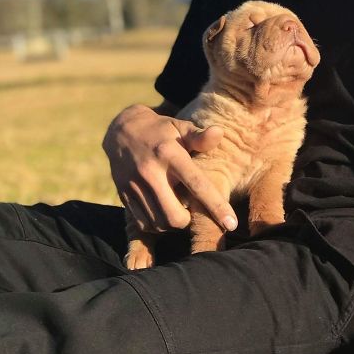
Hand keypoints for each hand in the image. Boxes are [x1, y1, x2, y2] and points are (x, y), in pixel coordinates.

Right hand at [102, 103, 237, 234]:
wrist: (122, 131)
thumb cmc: (161, 131)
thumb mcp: (181, 127)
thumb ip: (200, 136)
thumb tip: (219, 133)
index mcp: (170, 154)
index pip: (197, 184)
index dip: (216, 206)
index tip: (232, 224)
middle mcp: (151, 172)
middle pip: (175, 216)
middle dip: (188, 220)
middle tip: (191, 209)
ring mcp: (135, 185)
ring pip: (160, 224)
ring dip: (173, 224)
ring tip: (177, 209)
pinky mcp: (124, 195)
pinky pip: (144, 224)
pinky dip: (157, 225)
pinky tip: (162, 212)